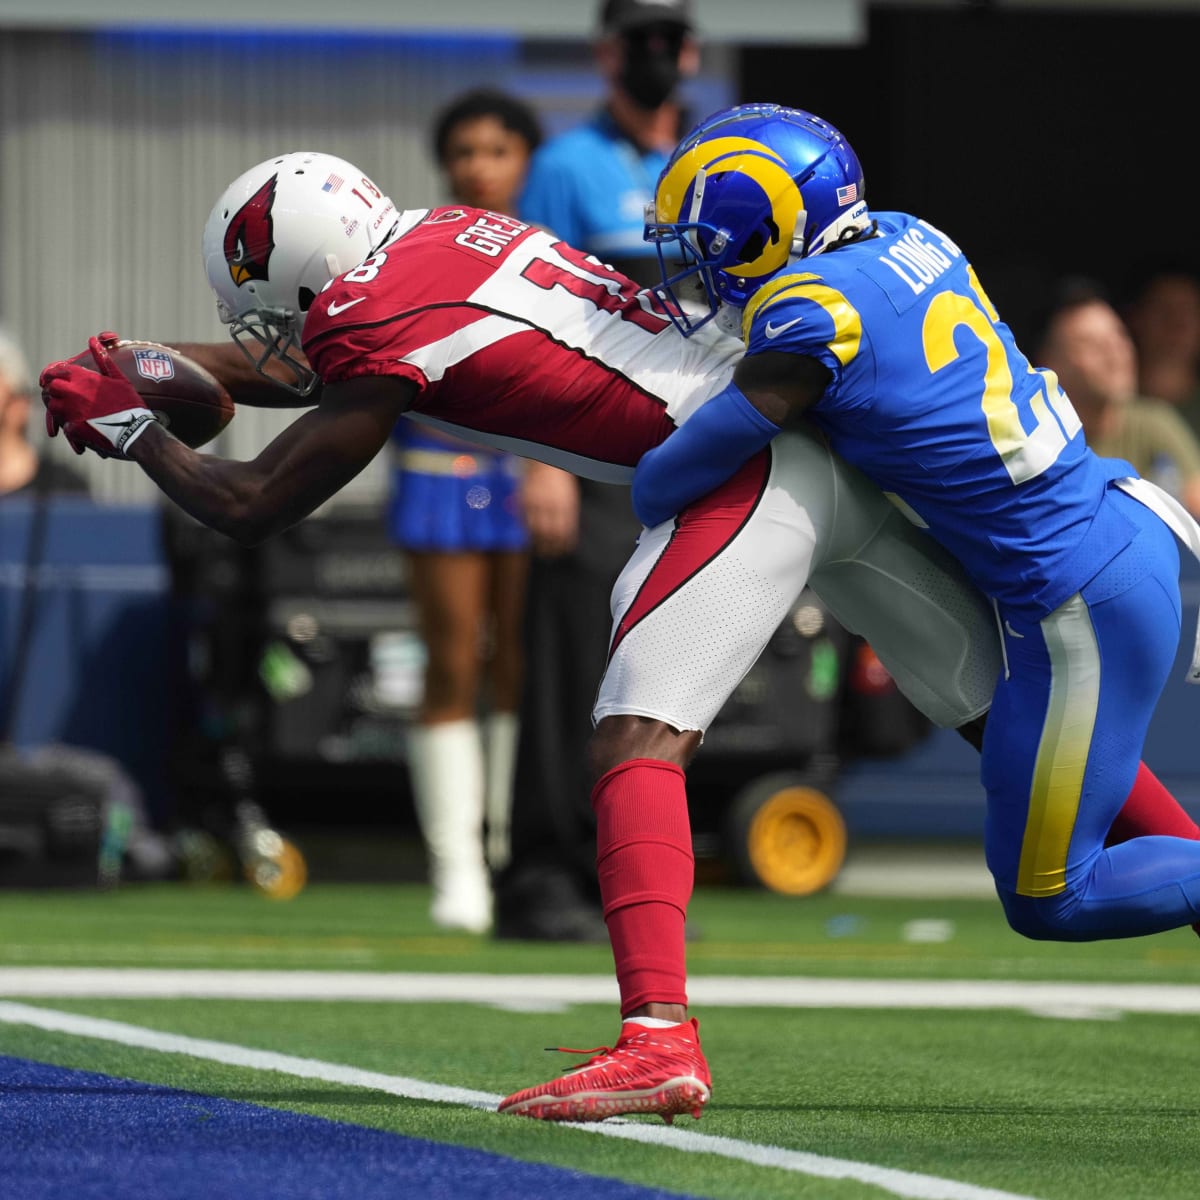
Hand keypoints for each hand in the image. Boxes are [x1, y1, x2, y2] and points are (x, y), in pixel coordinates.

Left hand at [40, 331, 158, 458]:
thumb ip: (103, 360)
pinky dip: (70, 425)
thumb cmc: (130, 403)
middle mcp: (73, 393)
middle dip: (56, 390)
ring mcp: (72, 412)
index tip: (61, 379)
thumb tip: (92, 339)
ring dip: (60, 407)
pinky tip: (80, 425)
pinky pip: (64, 426)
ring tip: (72, 410)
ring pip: (53, 407)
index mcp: (83, 379)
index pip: (58, 372)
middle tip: (66, 395)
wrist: (135, 431)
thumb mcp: (119, 378)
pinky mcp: (74, 429)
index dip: (57, 375)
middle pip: (52, 388)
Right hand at [520, 461, 579, 556]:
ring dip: (537, 543)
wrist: (546, 463)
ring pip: (536, 530)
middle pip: (550, 535)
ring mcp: (537, 503)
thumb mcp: (569, 498)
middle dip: (550, 548)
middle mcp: (552, 506)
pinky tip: (530, 536)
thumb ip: (566, 516)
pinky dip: (527, 531)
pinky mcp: (524, 501)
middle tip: (549, 555)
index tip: (561, 552)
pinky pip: (525, 521)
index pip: (564, 533)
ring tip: (539, 550)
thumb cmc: (560, 482)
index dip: (562, 545)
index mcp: (566, 506)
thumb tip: (563, 537)